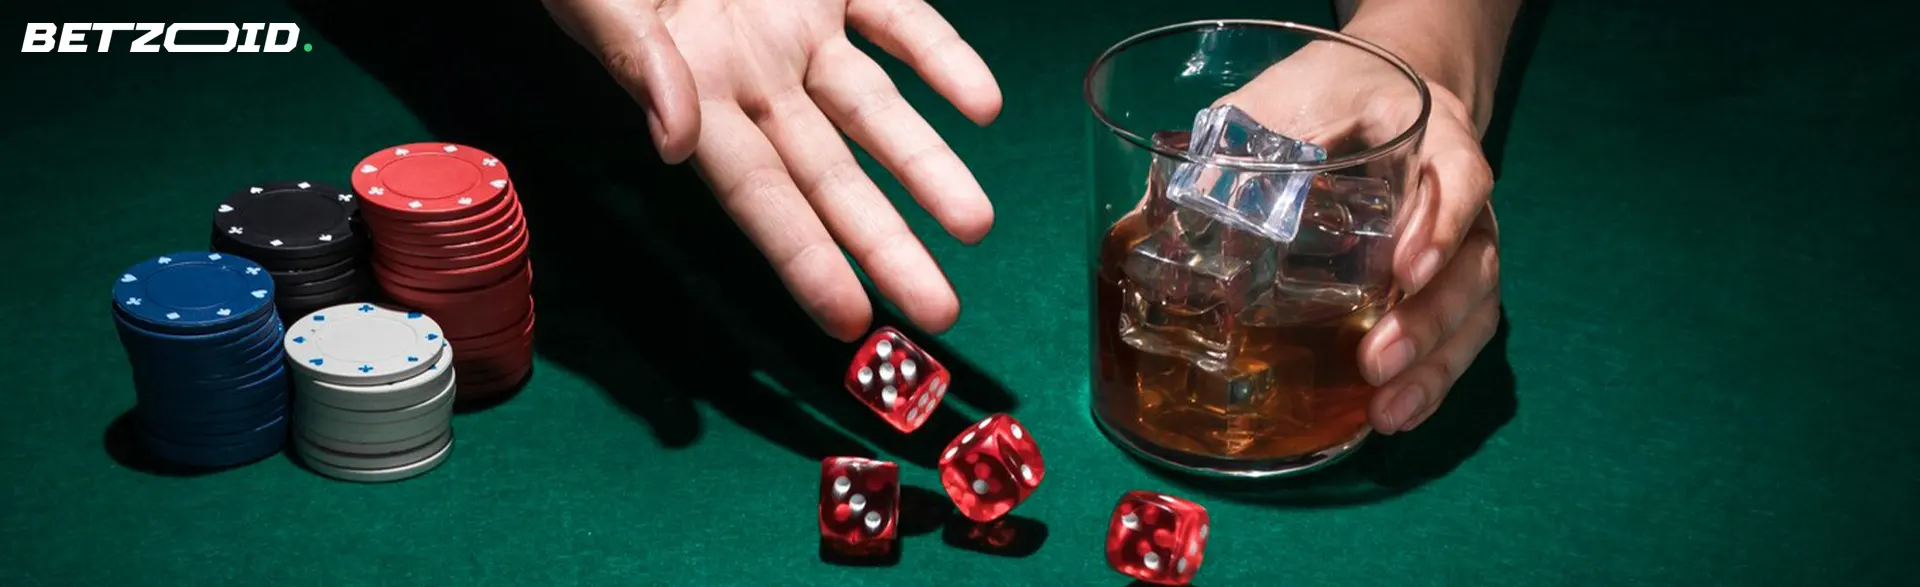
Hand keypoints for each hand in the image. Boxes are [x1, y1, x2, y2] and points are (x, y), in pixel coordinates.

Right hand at [542, 0, 1002, 340]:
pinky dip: (942, 57)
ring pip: (875, 110)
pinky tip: (983, 106)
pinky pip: (898, 20)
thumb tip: (677, 141)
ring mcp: (797, 27)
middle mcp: (753, 76)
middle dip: (884, 245)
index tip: (849, 320)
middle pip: (829, 176)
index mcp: (690, 93)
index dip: (804, 258)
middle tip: (939, 311)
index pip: (758, 195)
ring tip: (976, 227)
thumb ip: (637, 57)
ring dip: (926, 166)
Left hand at [1222, 41, 1500, 435]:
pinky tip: (1393, 414)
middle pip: (1472, 262)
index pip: (1460, 176)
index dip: (1440, 224)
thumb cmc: (1328, 91)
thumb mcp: (1279, 99)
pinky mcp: (1444, 280)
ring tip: (1387, 412)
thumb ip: (1230, 148)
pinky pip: (1458, 331)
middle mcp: (1460, 194)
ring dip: (1434, 365)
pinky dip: (1432, 376)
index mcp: (1431, 134)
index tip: (1403, 270)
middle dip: (1428, 319)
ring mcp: (1460, 242)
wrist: (1379, 88)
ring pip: (1473, 308)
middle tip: (1375, 361)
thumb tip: (1139, 224)